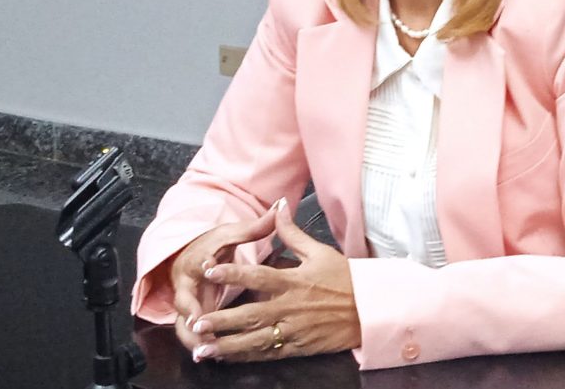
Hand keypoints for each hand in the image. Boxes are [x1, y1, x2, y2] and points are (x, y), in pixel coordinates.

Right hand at [170, 204, 278, 356]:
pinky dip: (199, 345)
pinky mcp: (192, 318)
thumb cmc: (214, 246)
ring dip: (194, 337)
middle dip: (193, 313)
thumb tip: (280, 206)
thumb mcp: (231, 234)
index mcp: (198, 260)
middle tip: (201, 325)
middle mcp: (188, 284)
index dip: (204, 267)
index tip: (210, 268)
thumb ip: (255, 227)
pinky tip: (211, 355)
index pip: (199, 262)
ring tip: (207, 350)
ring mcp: (188, 304)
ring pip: (186, 324)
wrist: (190, 258)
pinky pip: (193, 335)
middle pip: (185, 301)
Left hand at [186, 198, 361, 361]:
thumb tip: (278, 207)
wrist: (369, 308)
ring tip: (202, 349)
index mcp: (292, 281)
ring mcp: (293, 329)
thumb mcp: (319, 251)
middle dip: (221, 320)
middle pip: (249, 314)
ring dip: (227, 345)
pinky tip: (228, 357)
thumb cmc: (344, 278)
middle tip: (196, 323)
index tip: (208, 270)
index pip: (257, 275)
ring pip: (255, 339)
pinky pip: (268, 353)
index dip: (231, 273)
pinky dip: (247, 356)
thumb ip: (292, 233)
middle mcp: (289, 307)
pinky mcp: (298, 346)